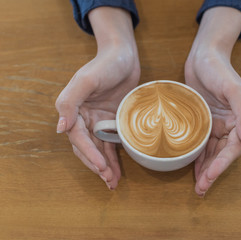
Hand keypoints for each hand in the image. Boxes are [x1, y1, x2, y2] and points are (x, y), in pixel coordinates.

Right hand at [55, 7, 139, 189]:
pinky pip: (112, 143)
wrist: (124, 56)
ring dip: (105, 166)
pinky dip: (114, 157)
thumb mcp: (86, 80)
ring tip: (113, 182)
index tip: (101, 167)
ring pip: (100, 149)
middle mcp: (85, 118)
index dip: (89, 154)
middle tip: (108, 180)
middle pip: (88, 148)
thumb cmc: (105, 65)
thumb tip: (60, 129)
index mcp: (74, 110)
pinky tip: (118, 170)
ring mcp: (100, 121)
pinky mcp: (113, 122)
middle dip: (97, 165)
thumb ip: (70, 102)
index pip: (79, 138)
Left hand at [185, 7, 240, 196]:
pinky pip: (201, 143)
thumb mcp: (233, 88)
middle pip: (222, 155)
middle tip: (201, 190)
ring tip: (198, 187)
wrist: (203, 55)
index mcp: (240, 120)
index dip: (222, 164)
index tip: (209, 177)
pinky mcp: (202, 121)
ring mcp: (215, 124)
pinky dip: (197, 157)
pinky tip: (192, 168)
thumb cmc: (219, 69)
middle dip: (212, 173)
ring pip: (211, 152)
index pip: (233, 148)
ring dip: (205, 169)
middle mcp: (229, 125)